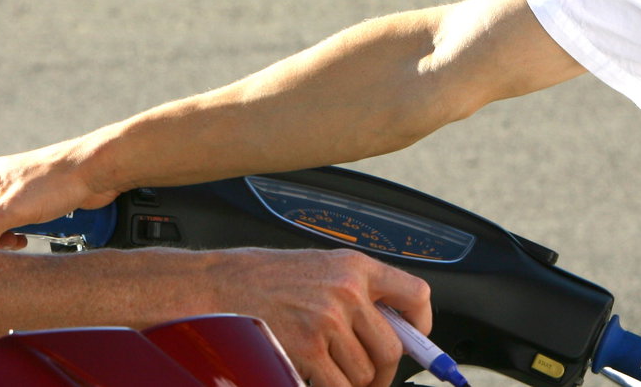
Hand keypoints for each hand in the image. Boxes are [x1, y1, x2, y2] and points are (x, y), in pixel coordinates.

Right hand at [0, 140, 118, 249]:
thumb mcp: (10, 209)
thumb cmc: (52, 182)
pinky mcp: (32, 204)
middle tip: (5, 243)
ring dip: (5, 240)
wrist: (94, 173)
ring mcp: (14, 194)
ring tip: (19, 241)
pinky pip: (16, 226)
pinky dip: (19, 236)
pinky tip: (28, 238)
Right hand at [202, 247, 430, 386]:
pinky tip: (315, 376)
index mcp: (354, 266)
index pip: (416, 294)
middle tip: (369, 377)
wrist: (218, 287)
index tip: (416, 339)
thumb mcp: (319, 268)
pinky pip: (339, 386)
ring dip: (350, 381)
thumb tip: (394, 328)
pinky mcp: (307, 349)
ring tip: (327, 368)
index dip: (422, 324)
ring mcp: (327, 321)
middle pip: (391, 349)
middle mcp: (347, 291)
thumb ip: (357, 292)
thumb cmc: (265, 278)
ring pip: (364, 374)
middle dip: (382, 373)